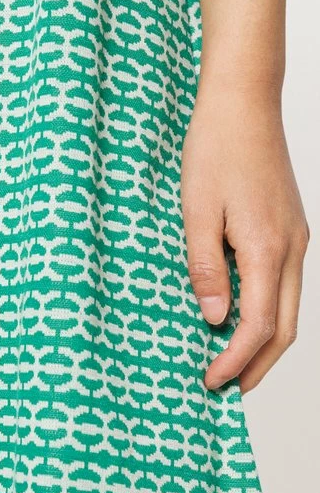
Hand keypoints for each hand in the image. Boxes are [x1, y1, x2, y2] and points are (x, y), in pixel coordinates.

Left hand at [181, 85, 309, 391]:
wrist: (243, 103)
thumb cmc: (215, 148)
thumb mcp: (195, 209)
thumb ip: (205, 266)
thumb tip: (214, 317)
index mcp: (267, 247)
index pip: (259, 325)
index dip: (236, 359)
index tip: (211, 380)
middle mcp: (292, 248)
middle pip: (285, 327)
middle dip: (258, 365)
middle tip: (228, 389)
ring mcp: (296, 238)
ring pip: (290, 308)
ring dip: (265, 341)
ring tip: (233, 361)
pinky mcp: (291, 227)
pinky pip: (285, 283)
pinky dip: (268, 311)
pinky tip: (242, 314)